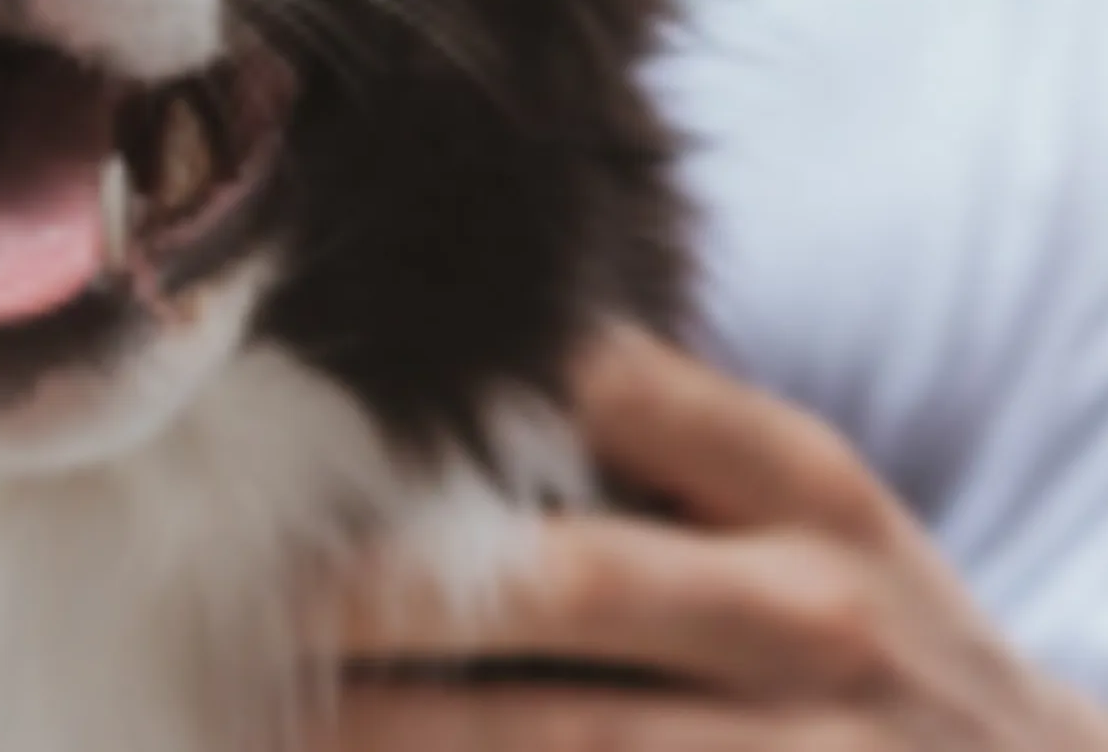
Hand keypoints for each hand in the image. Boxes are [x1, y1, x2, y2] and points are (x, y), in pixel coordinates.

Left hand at [313, 327, 1107, 750]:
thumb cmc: (865, 633)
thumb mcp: (811, 514)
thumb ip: (662, 450)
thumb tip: (435, 390)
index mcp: (803, 486)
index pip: (611, 396)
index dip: (451, 404)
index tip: (303, 420)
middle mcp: (810, 612)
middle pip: (554, 585)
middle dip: (378, 596)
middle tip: (242, 596)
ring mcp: (808, 751)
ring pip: (556, 740)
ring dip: (390, 730)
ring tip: (258, 715)